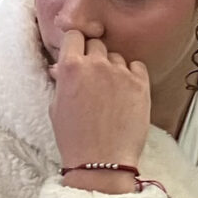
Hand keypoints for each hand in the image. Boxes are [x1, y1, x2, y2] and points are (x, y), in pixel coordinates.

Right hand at [48, 30, 150, 184]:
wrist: (101, 163)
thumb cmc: (74, 139)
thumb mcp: (56, 107)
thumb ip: (61, 81)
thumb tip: (62, 67)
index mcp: (70, 67)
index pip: (74, 35)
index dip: (76, 44)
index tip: (78, 53)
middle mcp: (96, 64)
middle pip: (96, 44)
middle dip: (93, 56)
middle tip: (93, 77)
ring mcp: (120, 73)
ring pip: (116, 56)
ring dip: (113, 68)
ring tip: (110, 91)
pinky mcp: (140, 84)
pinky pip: (136, 66)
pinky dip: (132, 74)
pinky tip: (125, 92)